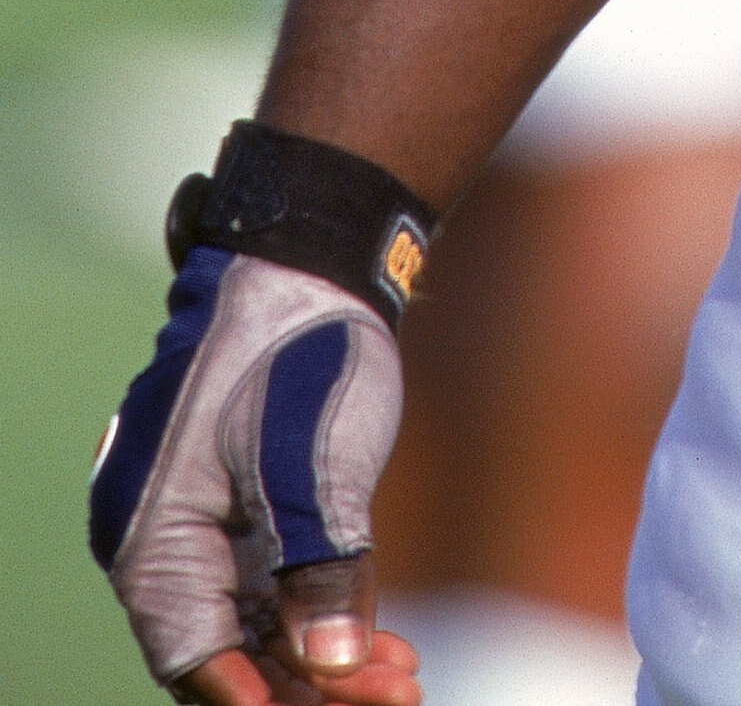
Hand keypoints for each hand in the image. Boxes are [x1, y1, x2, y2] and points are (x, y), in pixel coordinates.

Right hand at [92, 251, 416, 699]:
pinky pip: (274, 594)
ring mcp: (203, 529)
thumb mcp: (313, 458)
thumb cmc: (301, 347)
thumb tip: (333, 666)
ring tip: (406, 681)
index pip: (194, 653)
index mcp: (150, 530)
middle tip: (400, 699)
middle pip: (229, 654)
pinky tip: (388, 648)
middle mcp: (163, 541)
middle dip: (311, 688)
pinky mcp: (242, 514)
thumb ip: (321, 564)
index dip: (260, 700)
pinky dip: (324, 621)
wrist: (311, 262)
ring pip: (258, 631)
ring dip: (327, 663)